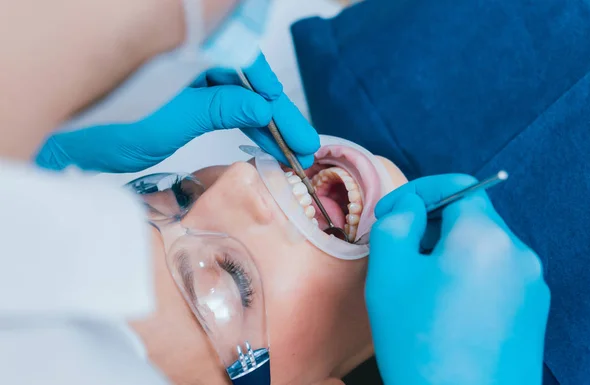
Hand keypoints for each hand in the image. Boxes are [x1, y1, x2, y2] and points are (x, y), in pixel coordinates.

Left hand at [35, 53, 319, 172]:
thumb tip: (262, 106)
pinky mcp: (183, 97)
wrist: (71, 142)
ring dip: (263, 123)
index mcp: (188, 48)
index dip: (274, 96)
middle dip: (276, 116)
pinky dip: (241, 123)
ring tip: (289, 151)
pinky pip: (221, 106)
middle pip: (246, 82)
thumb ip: (220, 108)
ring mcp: (187, 77)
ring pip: (236, 96)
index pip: (246, 64)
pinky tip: (261, 139)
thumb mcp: (175, 118)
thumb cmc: (110, 125)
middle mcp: (191, 58)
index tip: (295, 127)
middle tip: (303, 145)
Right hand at [366, 174, 549, 384]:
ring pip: (481, 249)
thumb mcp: (389, 272)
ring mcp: (532, 286)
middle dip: (429, 227)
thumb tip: (410, 209)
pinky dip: (467, 278)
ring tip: (418, 287)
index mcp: (485, 235)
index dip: (416, 192)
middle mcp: (519, 254)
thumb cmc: (419, 342)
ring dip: (447, 253)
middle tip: (396, 254)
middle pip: (469, 218)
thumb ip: (396, 223)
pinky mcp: (533, 314)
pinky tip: (443, 309)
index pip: (456, 186)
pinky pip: (495, 278)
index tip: (389, 214)